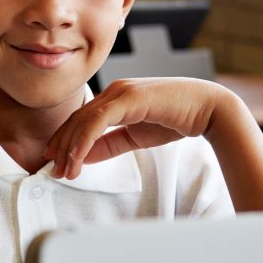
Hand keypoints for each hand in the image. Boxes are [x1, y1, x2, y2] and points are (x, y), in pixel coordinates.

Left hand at [43, 78, 232, 179]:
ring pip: (83, 121)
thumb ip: (110, 144)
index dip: (66, 141)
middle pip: (77, 120)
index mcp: (115, 98)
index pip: (82, 119)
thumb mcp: (135, 137)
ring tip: (65, 171)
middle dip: (62, 147)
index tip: (57, 162)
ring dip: (70, 148)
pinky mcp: (129, 98)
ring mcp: (121, 92)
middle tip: (54, 170)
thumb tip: (84, 155)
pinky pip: (97, 121)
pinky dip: (84, 140)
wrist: (209, 110)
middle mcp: (114, 91)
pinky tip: (77, 158)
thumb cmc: (176, 119)